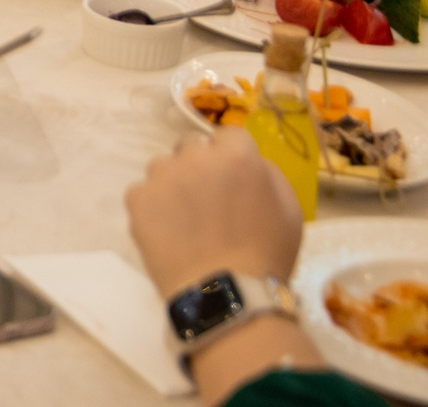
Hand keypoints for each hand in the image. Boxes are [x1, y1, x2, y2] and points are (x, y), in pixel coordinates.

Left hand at [125, 129, 303, 298]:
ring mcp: (162, 176)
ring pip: (163, 167)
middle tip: (207, 200)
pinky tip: (168, 232)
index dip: (231, 157)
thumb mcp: (290, 210)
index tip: (232, 179)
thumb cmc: (266, 255)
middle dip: (199, 166)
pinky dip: (153, 208)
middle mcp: (195, 156)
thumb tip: (246, 162)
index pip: (228, 135)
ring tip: (186, 220)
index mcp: (237, 155)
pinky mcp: (137, 197)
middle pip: (191, 146)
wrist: (225, 293)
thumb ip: (267, 174)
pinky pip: (143, 192)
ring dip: (173, 184)